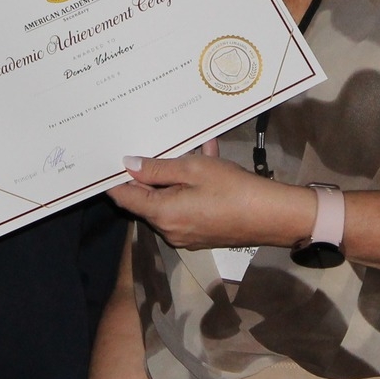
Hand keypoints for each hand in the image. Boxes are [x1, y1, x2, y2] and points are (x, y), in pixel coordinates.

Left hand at [108, 153, 313, 252]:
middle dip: (149, 172)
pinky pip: (186, 206)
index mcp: (162, 214)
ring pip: (168, 200)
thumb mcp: (193, 169)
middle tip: (150, 144)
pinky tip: (207, 158)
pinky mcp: (200, 233)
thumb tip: (128, 165)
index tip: (105, 160)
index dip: (113, 179)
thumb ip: (157, 167)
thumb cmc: (232, 189)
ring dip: (175, 175)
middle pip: (146, 199)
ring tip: (190, 147)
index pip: (124, 197)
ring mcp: (185, 234)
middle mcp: (168, 229)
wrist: (273, 216)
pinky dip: (190, 187)